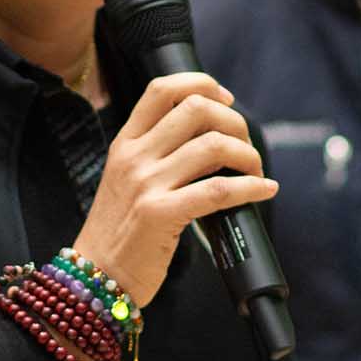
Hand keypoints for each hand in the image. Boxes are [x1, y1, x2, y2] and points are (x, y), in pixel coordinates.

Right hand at [73, 72, 276, 306]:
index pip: (162, 89)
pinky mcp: (160, 214)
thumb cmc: (119, 231)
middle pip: (196, 109)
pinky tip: (264, 190)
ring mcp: (146, 184)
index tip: (225, 100)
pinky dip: (251, 187)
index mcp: (125, 143)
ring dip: (248, 155)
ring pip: (213, 146)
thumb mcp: (126, 180)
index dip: (201, 84)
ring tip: (255, 172)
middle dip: (234, 121)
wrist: (96, 275)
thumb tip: (211, 140)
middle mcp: (134, 157)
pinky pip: (219, 190)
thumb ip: (155, 156)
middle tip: (244, 145)